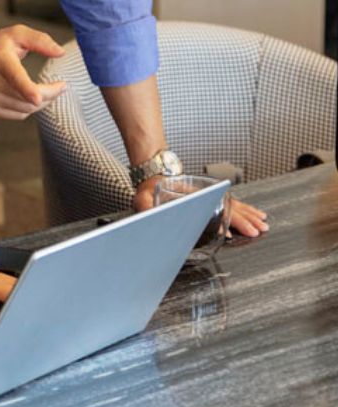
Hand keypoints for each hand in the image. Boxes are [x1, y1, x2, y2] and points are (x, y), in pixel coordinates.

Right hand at [0, 25, 65, 119]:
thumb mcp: (17, 34)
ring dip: (41, 103)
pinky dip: (29, 108)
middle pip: (27, 98)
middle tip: (60, 87)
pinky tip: (28, 96)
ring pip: (26, 109)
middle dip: (50, 95)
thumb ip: (40, 40)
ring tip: (45, 90)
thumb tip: (60, 53)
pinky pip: (19, 114)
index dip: (27, 89)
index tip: (38, 98)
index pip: (14, 76)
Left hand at [132, 178, 268, 237]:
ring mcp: (208, 196)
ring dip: (248, 215)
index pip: (207, 208)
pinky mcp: (210, 198)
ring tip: (263, 224)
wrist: (154, 173)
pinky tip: (255, 215)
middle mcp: (202, 195)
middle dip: (242, 220)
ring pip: (233, 204)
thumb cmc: (149, 187)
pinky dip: (245, 210)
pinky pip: (231, 203)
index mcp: (187, 196)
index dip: (218, 220)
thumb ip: (144, 206)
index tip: (227, 233)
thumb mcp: (143, 197)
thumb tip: (147, 213)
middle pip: (226, 206)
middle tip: (256, 231)